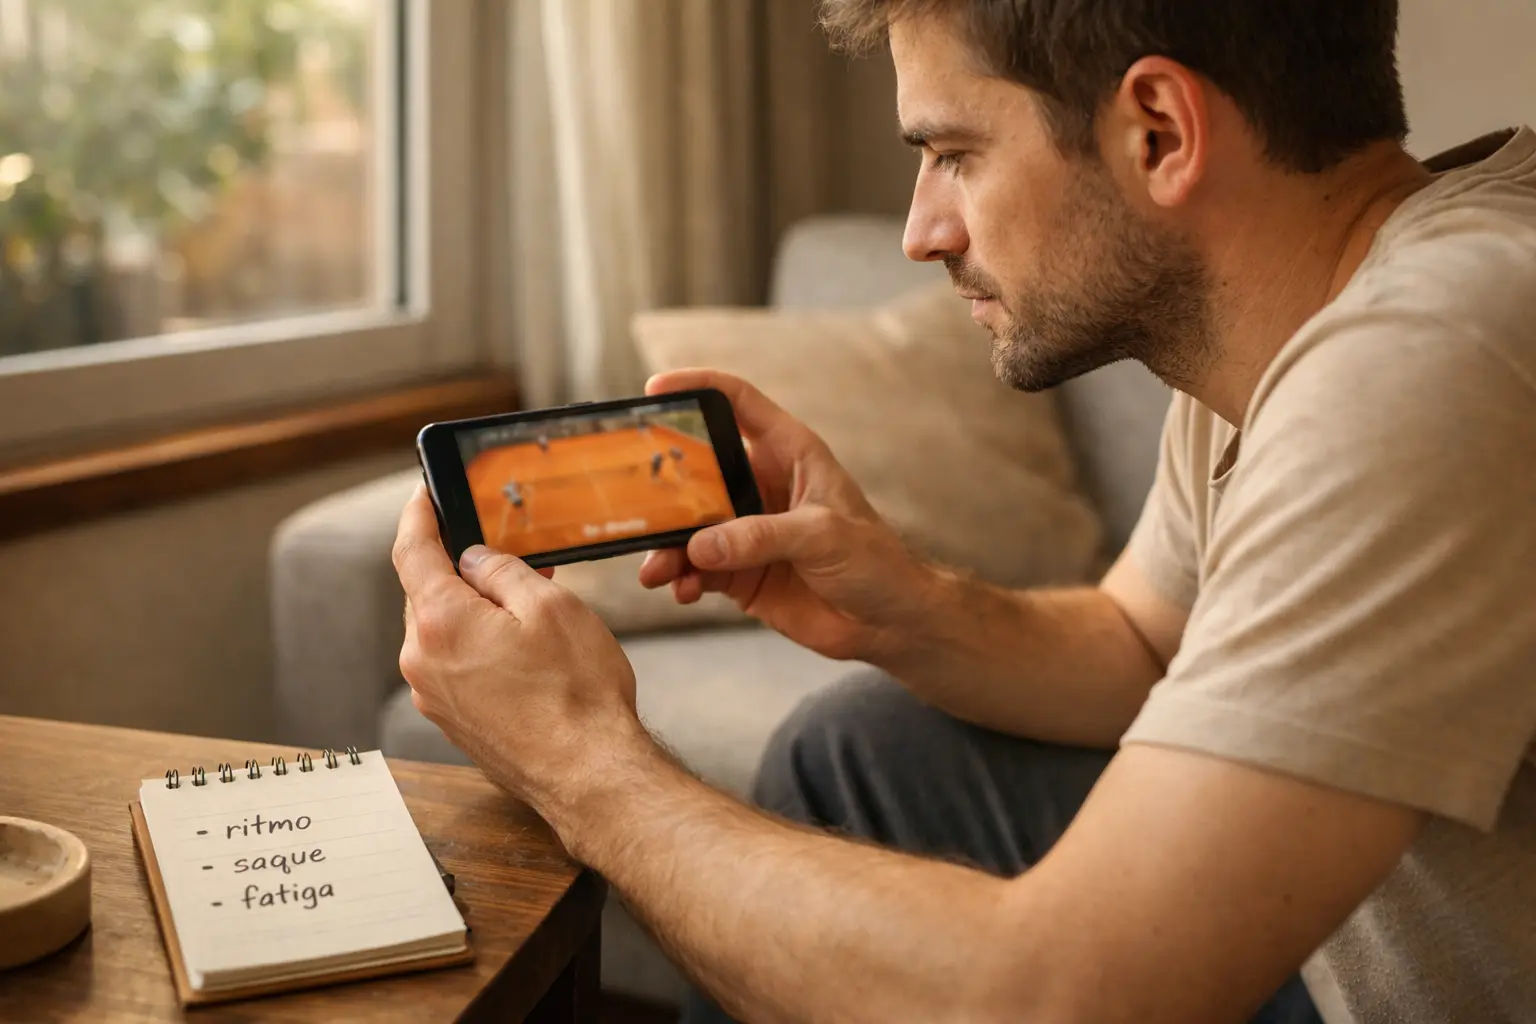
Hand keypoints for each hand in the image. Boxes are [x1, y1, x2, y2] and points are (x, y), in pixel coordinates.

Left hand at [392, 486, 648, 814]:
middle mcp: (423, 662)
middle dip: (459, 569)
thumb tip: (474, 560)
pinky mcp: (454, 722)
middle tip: (506, 554)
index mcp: (440, 623)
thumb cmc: (577, 695)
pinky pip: (454, 665)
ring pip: (442, 632)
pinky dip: (477, 646)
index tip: (424, 494)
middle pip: (426, 593)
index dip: (418, 515)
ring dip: (474, 612)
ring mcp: (435, 697)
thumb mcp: (550, 606)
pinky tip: (521, 651)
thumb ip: (502, 571)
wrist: (589, 775)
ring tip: (527, 608)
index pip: (411, 551)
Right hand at [639, 370, 934, 661]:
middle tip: (633, 503)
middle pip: (697, 470)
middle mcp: (762, 485)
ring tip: (656, 570)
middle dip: (662, 486)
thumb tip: (701, 546)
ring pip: (689, 526)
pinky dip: (682, 578)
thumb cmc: (875, 562)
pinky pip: (696, 568)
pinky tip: (682, 590)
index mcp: (790, 453)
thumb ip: (760, 537)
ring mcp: (747, 530)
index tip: (655, 390)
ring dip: (667, 546)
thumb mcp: (822, 537)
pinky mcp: (741, 571)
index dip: (698, 389)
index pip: (738, 404)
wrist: (890, 623)